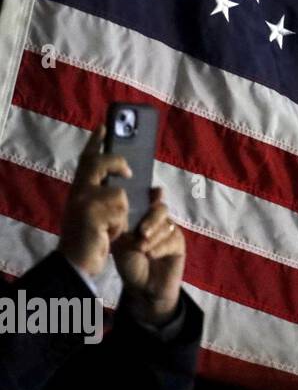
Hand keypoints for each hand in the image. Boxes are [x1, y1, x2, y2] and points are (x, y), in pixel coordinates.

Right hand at [58, 126, 130, 276]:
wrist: (77, 263)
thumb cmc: (91, 238)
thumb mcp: (96, 213)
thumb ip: (105, 195)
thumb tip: (127, 179)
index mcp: (78, 190)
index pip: (85, 160)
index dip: (96, 142)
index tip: (105, 126)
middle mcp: (77, 192)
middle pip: (98, 163)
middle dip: (116, 162)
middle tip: (129, 171)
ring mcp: (83, 202)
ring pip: (119, 195)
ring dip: (122, 215)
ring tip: (111, 229)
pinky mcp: (91, 214)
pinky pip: (120, 212)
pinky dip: (121, 226)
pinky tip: (109, 235)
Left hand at [114, 187, 186, 325]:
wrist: (143, 288)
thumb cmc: (130, 264)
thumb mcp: (122, 244)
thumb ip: (127, 226)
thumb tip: (130, 208)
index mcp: (141, 217)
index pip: (148, 199)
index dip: (151, 194)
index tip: (151, 194)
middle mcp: (157, 221)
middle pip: (160, 208)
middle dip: (151, 219)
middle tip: (142, 232)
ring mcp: (170, 231)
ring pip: (167, 224)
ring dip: (153, 237)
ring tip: (142, 250)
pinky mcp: (179, 244)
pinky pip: (172, 239)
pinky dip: (160, 247)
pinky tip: (151, 255)